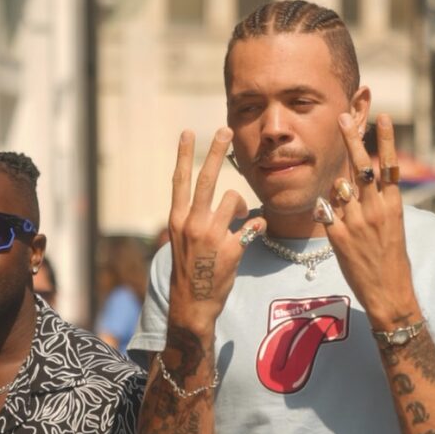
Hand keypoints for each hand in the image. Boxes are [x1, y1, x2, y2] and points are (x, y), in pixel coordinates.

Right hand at [168, 128, 264, 333]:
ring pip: (234, 199)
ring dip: (242, 206)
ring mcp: (211, 236)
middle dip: (216, 151)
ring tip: (240, 218)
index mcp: (177, 219)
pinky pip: (253, 226)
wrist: (192, 303)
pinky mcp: (231, 249)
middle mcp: (192, 224)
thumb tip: (210, 197)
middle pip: (207, 179)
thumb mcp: (181, 241)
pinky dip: (257, 228)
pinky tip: (252, 234)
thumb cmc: (189, 270)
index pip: (180, 180)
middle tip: (225, 130)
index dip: (183, 155)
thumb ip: (191, 218)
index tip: (187, 132)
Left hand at [323, 112, 420, 328]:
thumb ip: (378, 205)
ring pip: (340, 187)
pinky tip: (331, 214)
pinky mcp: (338, 236)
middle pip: (362, 166)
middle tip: (342, 117)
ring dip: (337, 183)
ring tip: (340, 184)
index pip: (389, 165)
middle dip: (351, 140)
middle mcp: (375, 209)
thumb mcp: (393, 228)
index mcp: (394, 205)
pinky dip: (326, 208)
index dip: (385, 139)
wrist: (389, 293)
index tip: (382, 116)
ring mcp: (355, 222)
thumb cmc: (393, 261)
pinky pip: (326, 211)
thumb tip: (356, 186)